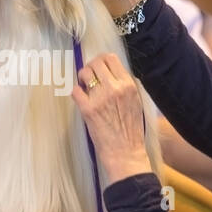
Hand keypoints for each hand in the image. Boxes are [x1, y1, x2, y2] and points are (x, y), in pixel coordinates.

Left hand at [71, 53, 152, 183]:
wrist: (126, 152)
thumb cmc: (132, 130)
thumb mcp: (136, 102)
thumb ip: (125, 86)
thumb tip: (111, 73)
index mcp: (128, 85)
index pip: (111, 58)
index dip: (101, 60)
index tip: (98, 67)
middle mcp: (115, 88)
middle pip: (96, 63)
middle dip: (90, 67)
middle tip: (88, 77)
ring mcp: (100, 98)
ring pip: (84, 73)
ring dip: (81, 78)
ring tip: (84, 86)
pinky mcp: (88, 109)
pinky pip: (75, 91)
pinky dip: (76, 93)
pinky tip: (81, 99)